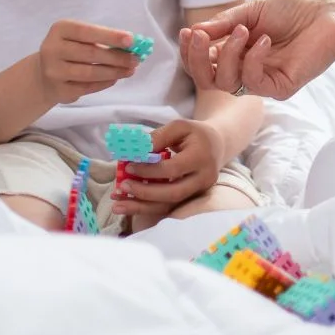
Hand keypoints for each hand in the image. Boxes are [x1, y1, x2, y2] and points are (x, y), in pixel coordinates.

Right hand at [33, 19, 138, 105]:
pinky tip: (115, 78)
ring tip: (130, 70)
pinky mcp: (58, 90)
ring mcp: (53, 71)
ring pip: (90, 73)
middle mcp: (52, 49)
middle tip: (135, 59)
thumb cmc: (69, 50)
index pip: (87, 31)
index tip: (131, 40)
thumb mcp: (79, 37)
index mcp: (60, 29)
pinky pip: (86, 87)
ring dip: (114, 72)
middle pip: (90, 53)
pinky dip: (104, 83)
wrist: (43, 74)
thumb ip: (101, 39)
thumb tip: (131, 46)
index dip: (110, 36)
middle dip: (117, 57)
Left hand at [109, 117, 225, 222]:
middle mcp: (204, 179)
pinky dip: (146, 207)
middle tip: (122, 186)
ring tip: (117, 205)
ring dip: (141, 207)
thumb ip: (158, 137)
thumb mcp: (179, 127)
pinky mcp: (191, 199)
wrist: (217, 145)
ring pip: (169, 205)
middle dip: (144, 193)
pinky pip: (167, 207)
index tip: (129, 166)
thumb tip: (135, 151)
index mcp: (201, 157)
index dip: (149, 170)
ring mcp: (198, 192)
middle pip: (173, 193)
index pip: (173, 169)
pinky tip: (128, 204)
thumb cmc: (195, 134)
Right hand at [178, 0, 334, 100]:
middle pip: (207, 80)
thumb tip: (193, 32)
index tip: (188, 33)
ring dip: (227, 54)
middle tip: (200, 36)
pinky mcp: (280, 87)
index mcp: (236, 53)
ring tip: (242, 30)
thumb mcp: (251, 11)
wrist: (328, 13)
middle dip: (197, 58)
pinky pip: (253, 82)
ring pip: (226, 83)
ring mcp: (263, 81)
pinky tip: (264, 40)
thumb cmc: (294, 9)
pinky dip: (252, 60)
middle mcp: (246, 69)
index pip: (203, 64)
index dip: (191, 52)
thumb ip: (223, 23)